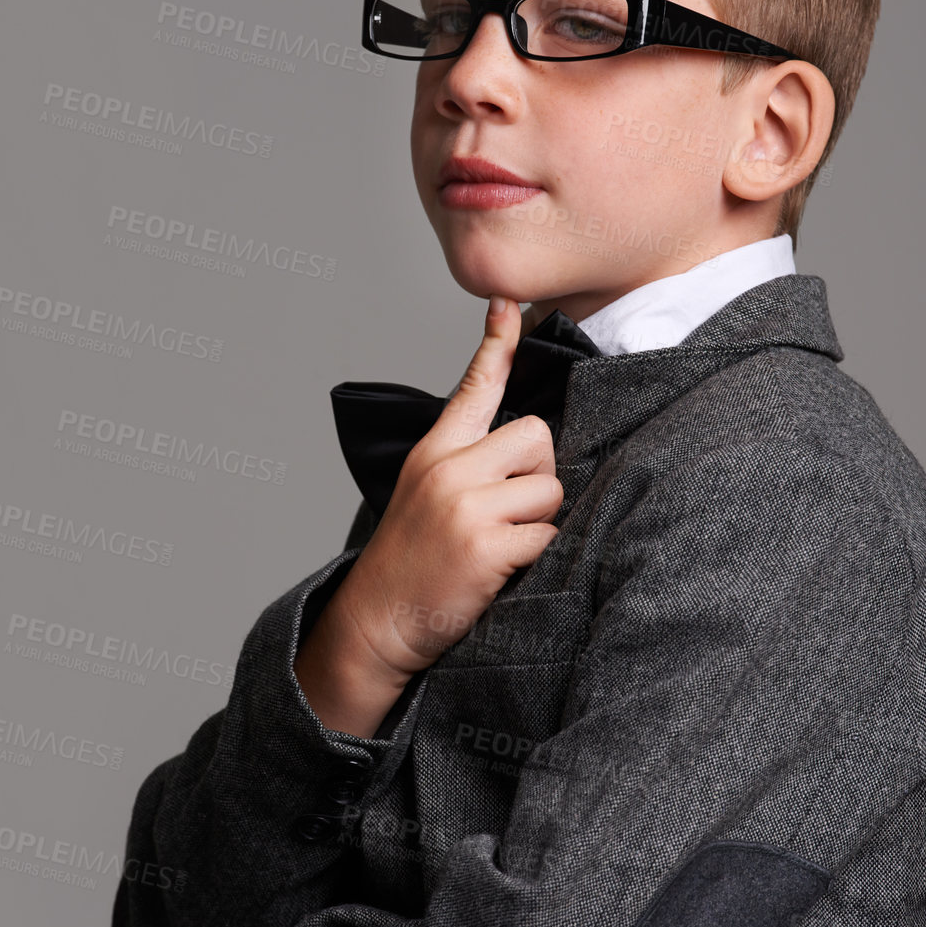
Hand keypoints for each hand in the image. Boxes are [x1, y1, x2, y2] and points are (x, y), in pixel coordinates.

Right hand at [332, 295, 563, 677]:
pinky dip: (535, 557)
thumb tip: (528, 445)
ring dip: (538, 521)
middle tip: (507, 513)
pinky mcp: (484, 544)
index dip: (497, 343)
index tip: (507, 304)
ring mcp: (465, 505)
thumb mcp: (425, 494)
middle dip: (537, 476)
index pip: (474, 386)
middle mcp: (448, 469)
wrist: (376, 622)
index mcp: (434, 451)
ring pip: (549, 488)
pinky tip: (502, 570)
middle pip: (537, 437)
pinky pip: (547, 534)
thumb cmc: (410, 561)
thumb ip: (467, 462)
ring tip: (500, 545)